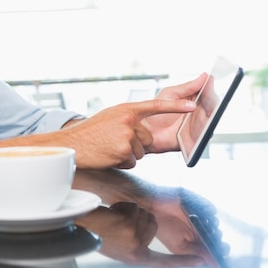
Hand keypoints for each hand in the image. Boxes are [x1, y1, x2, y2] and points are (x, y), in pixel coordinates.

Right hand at [63, 97, 195, 168]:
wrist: (73, 144)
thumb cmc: (90, 132)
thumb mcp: (111, 117)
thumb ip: (129, 118)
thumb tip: (142, 126)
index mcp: (127, 109)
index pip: (157, 105)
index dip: (177, 106)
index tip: (194, 106)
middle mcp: (128, 120)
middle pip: (148, 139)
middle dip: (136, 145)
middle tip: (115, 142)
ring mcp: (127, 135)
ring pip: (141, 152)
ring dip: (127, 154)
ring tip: (109, 148)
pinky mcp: (124, 150)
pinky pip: (132, 162)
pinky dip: (121, 162)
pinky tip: (108, 155)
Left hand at [77, 202, 207, 267]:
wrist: (80, 228)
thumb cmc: (98, 235)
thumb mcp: (122, 249)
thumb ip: (140, 247)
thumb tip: (152, 237)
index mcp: (137, 257)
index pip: (165, 262)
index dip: (184, 261)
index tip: (202, 261)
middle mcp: (137, 249)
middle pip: (154, 225)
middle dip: (140, 218)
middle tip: (121, 224)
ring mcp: (133, 236)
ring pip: (143, 214)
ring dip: (130, 211)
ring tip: (115, 219)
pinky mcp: (128, 225)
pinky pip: (133, 209)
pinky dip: (123, 207)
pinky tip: (112, 214)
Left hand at [141, 73, 206, 153]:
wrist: (145, 131)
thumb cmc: (155, 112)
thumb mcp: (170, 94)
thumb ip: (187, 87)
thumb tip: (204, 76)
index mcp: (191, 99)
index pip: (207, 92)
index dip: (210, 88)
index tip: (210, 82)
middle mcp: (197, 112)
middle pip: (212, 106)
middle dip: (212, 102)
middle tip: (208, 99)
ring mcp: (197, 125)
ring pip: (211, 120)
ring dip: (211, 117)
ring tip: (207, 112)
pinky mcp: (195, 138)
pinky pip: (205, 135)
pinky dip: (205, 131)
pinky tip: (202, 126)